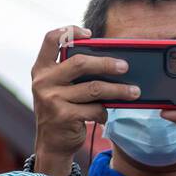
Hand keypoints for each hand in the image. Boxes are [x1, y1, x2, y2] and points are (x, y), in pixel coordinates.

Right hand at [30, 26, 139, 175]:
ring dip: (118, 90)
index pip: (52, 39)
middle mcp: (43, 81)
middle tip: (125, 66)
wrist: (52, 144)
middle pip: (81, 63)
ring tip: (134, 92)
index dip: (70, 31)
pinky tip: (105, 115)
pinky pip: (94, 109)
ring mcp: (51, 99)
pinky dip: (104, 112)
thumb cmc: (62, 110)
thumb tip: (111, 61)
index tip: (90, 33)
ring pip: (94, 88)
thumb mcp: (60, 89)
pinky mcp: (64, 116)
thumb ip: (73, 74)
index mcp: (41, 69)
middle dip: (107, 63)